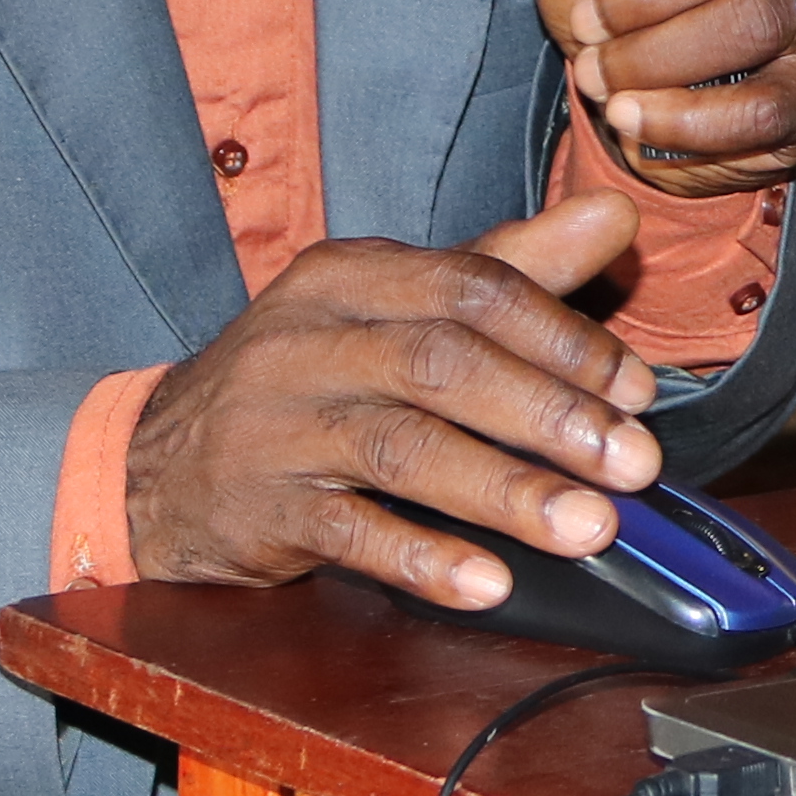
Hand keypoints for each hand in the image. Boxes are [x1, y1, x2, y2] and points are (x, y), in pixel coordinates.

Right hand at [122, 206, 664, 601]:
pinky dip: (422, 557)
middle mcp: (308, 338)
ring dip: (505, 490)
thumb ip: (507, 267)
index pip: (472, 289)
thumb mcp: (394, 308)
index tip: (638, 392)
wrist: (156, 465)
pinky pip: (347, 532)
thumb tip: (614, 214)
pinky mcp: (259, 506)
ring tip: (588, 529)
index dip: (565, 339)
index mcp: (352, 276)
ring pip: (402, 448)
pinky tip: (487, 582)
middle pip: (443, 363)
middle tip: (633, 464)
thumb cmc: (306, 380)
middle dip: (550, 414)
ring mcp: (277, 424)